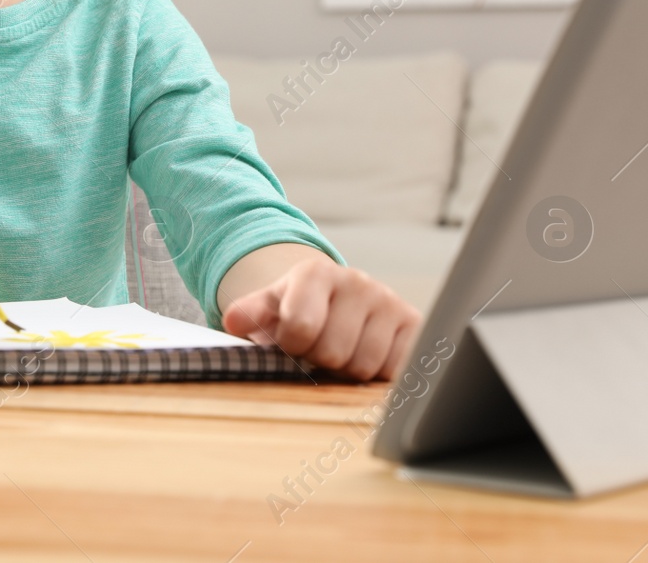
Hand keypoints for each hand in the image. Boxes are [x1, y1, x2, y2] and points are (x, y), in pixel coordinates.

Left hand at [222, 255, 420, 381]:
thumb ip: (250, 313)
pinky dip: (377, 373)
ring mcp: (389, 301)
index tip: (290, 342)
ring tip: (342, 350)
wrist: (337, 299)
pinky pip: (395, 370)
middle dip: (320, 360)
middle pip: (333, 353)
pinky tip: (366, 355)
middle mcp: (357, 282)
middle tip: (318, 349)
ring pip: (364, 366)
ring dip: (347, 370)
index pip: (301, 327)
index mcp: (316, 273)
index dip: (291, 347)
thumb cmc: (298, 308)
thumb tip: (233, 322)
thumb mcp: (270, 306)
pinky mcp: (415, 324)